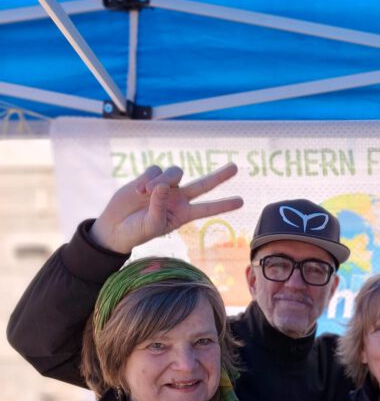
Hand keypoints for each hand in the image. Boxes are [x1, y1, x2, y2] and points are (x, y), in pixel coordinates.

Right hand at [91, 163, 243, 253]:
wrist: (116, 226)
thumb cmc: (137, 232)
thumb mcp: (151, 225)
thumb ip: (159, 207)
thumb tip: (163, 185)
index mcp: (183, 214)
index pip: (207, 208)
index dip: (223, 205)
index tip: (241, 202)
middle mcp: (178, 198)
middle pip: (203, 185)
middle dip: (219, 177)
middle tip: (235, 168)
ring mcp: (165, 186)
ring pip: (175, 172)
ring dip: (162, 180)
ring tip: (146, 193)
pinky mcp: (150, 177)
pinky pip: (155, 170)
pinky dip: (147, 178)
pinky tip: (139, 190)